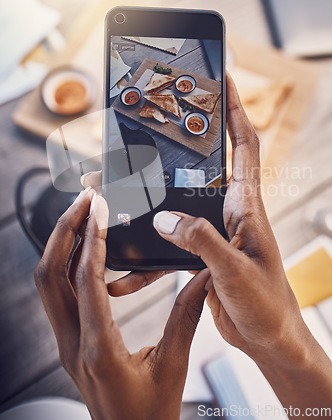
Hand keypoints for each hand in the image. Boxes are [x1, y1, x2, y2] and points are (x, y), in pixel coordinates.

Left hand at [34, 189, 209, 419]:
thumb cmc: (149, 412)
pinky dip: (66, 263)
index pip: (85, 281)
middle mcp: (72, 342)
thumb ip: (187, 315)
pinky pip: (58, 294)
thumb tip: (203, 277)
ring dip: (61, 244)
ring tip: (82, 214)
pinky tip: (85, 248)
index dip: (90, 239)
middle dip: (63, 231)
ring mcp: (66, 341)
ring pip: (48, 283)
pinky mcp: (69, 339)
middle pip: (49, 275)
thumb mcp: (173, 364)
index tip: (98, 208)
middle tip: (82, 201)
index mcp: (99, 348)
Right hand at [152, 74, 331, 410]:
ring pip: (175, 206)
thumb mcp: (234, 271)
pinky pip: (167, 247)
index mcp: (246, 207)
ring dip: (148, 202)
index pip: (243, 146)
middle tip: (148, 130)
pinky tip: (124, 272)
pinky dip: (145, 259)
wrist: (268, 339)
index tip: (222, 81)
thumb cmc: (266, 305)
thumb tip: (165, 219)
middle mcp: (229, 212)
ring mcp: (213, 232)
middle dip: (175, 148)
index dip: (234, 112)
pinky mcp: (200, 254)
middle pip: (199, 169)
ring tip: (117, 194)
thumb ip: (201, 241)